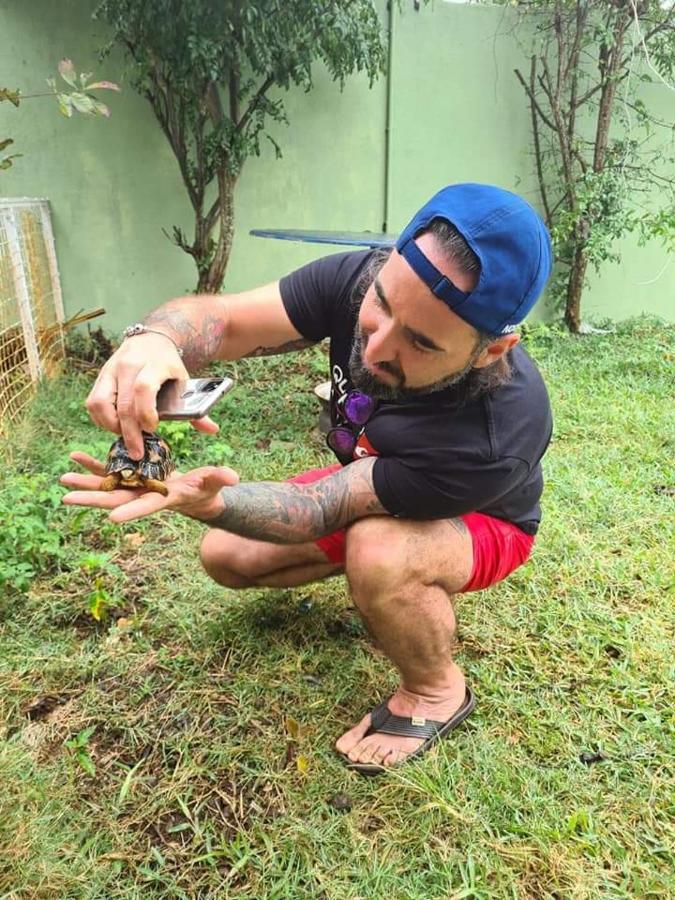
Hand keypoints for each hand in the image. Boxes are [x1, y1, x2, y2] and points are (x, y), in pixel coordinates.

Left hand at [60, 451, 238, 524]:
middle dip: (92, 498)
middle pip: (116, 498)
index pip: (146, 506)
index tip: (111, 518)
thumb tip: (233, 476)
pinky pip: (109, 470)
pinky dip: (93, 465)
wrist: (197, 494)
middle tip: (67, 498)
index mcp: (164, 498)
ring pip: (108, 485)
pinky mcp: (132, 475)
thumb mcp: (215, 483)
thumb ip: (220, 478)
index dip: (130, 512)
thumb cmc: (208, 489)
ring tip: (63, 479)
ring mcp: (136, 486)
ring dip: (86, 482)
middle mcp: (145, 494)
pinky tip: (75, 458)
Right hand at [85, 334, 219, 459]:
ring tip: (125, 436)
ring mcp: (111, 369)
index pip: (144, 388)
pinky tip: (115, 426)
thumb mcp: (185, 380)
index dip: (146, 412)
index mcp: (155, 364)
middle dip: (129, 433)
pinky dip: (101, 419)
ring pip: (100, 403)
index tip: (153, 429)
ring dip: (111, 426)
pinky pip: (93, 402)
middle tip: (137, 452)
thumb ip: (195, 407)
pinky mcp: (100, 376)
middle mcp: (129, 365)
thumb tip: (212, 430)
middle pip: (123, 403)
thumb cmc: (169, 365)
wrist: (152, 339)